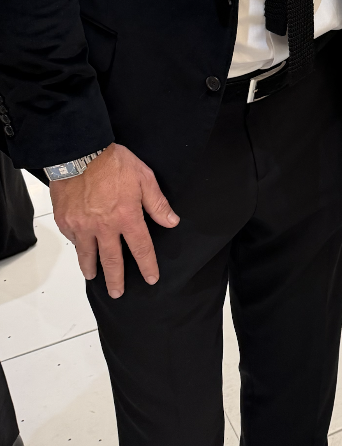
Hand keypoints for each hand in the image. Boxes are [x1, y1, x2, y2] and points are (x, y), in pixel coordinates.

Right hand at [50, 144, 178, 297]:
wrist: (79, 152)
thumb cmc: (114, 162)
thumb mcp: (144, 178)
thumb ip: (157, 203)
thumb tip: (172, 222)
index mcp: (127, 217)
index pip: (141, 248)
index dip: (147, 265)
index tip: (151, 278)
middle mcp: (104, 227)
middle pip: (112, 260)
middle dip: (116, 279)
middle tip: (117, 293)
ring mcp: (82, 226)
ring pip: (88, 255)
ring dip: (92, 269)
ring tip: (94, 278)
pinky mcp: (65, 221)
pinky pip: (73, 239)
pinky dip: (78, 247)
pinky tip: (81, 249)